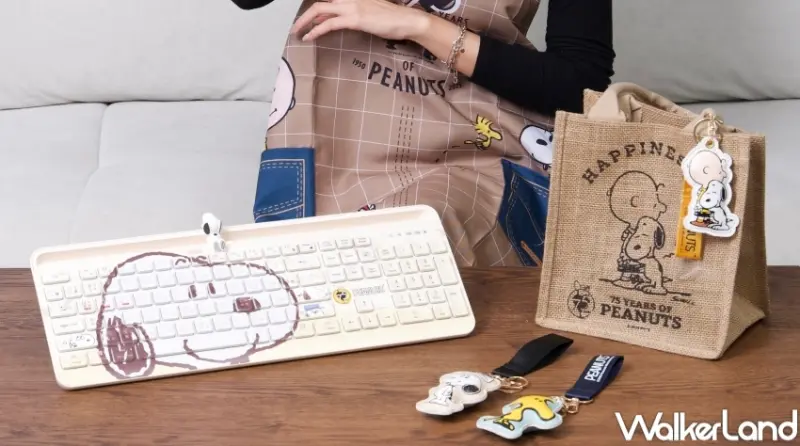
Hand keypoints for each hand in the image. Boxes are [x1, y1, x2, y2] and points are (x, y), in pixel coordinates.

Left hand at [291, 0, 429, 41]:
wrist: (407, 20)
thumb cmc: (394, 20)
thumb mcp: (371, 14)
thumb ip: (356, 16)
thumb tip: (342, 23)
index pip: (329, 3)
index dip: (315, 13)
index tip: (307, 23)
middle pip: (319, 5)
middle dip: (304, 17)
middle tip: (296, 28)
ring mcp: (351, 7)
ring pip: (319, 11)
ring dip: (305, 23)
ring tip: (298, 33)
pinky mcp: (354, 18)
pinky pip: (328, 23)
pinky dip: (316, 30)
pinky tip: (309, 37)